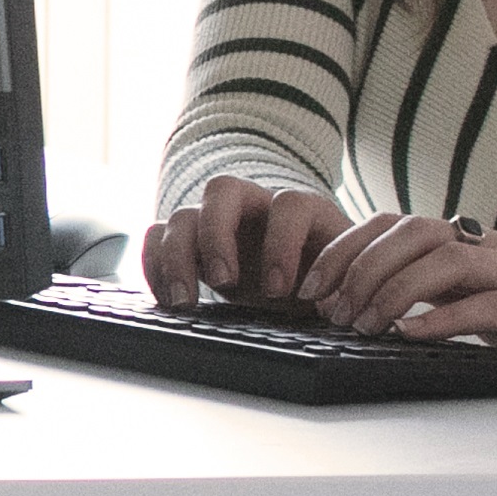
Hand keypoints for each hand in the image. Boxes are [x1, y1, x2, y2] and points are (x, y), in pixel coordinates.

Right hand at [136, 175, 352, 308]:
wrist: (305, 287)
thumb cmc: (327, 284)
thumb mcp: (342, 285)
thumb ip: (341, 290)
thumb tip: (331, 306)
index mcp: (302, 211)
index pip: (289, 205)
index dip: (282, 244)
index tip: (279, 289)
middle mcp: (255, 206)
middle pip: (222, 189)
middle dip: (218, 236)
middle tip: (225, 283)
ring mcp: (217, 221)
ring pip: (183, 215)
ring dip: (177, 257)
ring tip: (185, 303)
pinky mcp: (190, 243)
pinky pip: (156, 237)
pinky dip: (155, 266)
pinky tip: (169, 301)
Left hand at [305, 215, 496, 373]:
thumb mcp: (486, 295)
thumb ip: (441, 291)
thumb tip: (373, 307)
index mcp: (473, 242)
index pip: (397, 224)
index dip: (348, 247)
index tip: (311, 285)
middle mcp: (492, 247)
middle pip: (413, 232)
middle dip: (359, 267)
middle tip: (328, 308)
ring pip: (444, 260)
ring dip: (392, 291)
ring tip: (362, 324)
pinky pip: (488, 303)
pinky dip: (443, 317)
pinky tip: (410, 334)